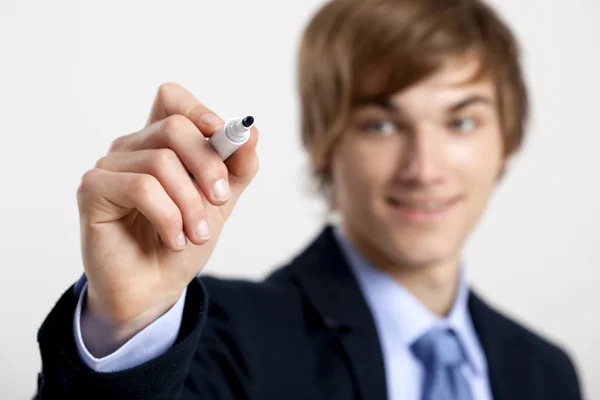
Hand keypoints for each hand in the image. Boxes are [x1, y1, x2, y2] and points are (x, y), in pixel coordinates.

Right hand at [76, 83, 258, 338]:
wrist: (157, 288)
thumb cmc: (183, 241)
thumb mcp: (220, 202)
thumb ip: (236, 168)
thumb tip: (252, 132)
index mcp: (161, 143)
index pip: (172, 98)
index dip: (199, 111)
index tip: (224, 137)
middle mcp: (132, 147)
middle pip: (174, 127)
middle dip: (208, 166)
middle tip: (220, 199)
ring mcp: (110, 166)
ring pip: (161, 162)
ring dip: (190, 205)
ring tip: (195, 234)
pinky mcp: (93, 189)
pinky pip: (141, 187)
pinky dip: (168, 218)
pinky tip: (173, 240)